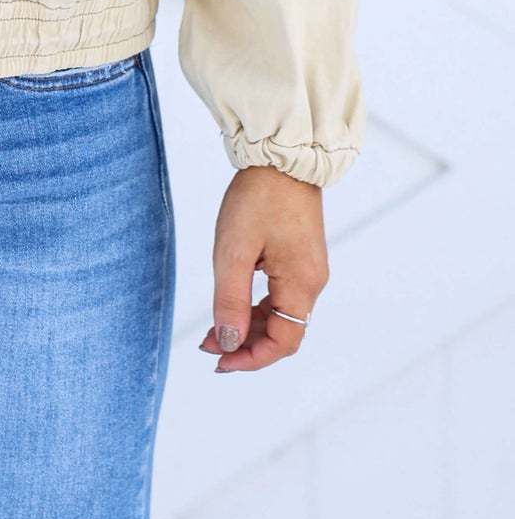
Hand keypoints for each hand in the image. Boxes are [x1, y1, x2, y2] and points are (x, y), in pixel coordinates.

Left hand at [199, 164, 327, 372]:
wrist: (281, 157)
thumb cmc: (258, 198)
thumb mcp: (234, 251)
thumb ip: (230, 300)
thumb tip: (228, 342)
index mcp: (302, 284)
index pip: (283, 342)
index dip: (251, 358)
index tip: (219, 361)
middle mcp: (311, 282)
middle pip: (282, 332)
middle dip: (245, 344)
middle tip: (207, 345)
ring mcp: (307, 270)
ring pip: (279, 315)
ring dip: (248, 327)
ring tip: (213, 330)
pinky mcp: (299, 257)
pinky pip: (280, 295)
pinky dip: (255, 307)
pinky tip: (231, 305)